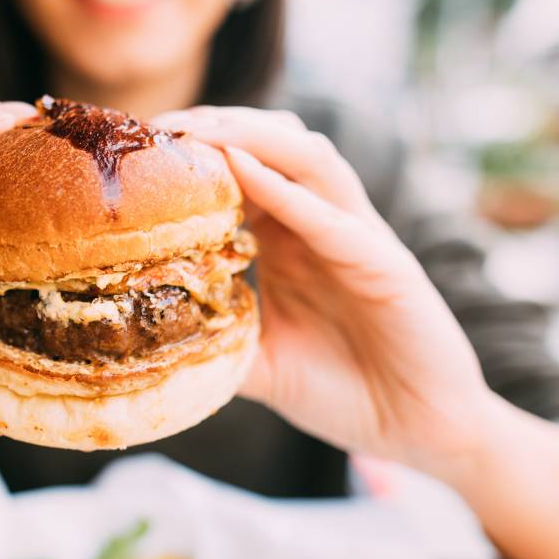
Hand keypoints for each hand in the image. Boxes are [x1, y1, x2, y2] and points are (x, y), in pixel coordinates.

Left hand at [153, 107, 493, 478]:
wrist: (420, 432)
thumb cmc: (344, 393)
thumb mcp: (261, 365)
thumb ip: (217, 342)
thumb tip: (148, 344)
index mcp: (292, 241)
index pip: (243, 172)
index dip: (194, 154)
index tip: (139, 150)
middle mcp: (324, 226)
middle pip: (272, 145)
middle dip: (215, 126)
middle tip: (156, 127)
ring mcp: (359, 239)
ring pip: (308, 158)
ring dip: (250, 136)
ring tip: (196, 130)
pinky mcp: (387, 265)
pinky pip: (333, 219)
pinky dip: (287, 191)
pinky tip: (242, 170)